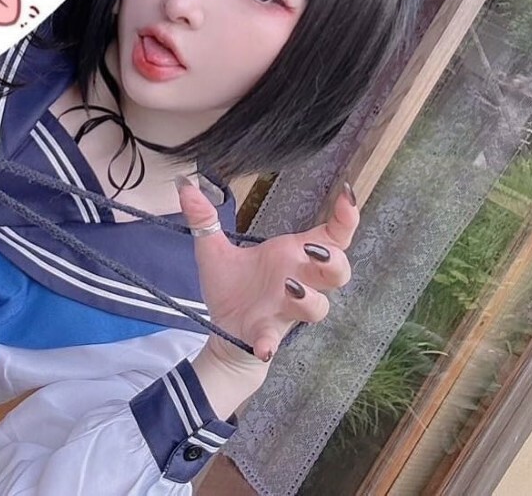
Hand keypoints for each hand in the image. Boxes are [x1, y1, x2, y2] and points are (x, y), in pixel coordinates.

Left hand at [178, 178, 358, 366]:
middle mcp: (299, 281)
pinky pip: (274, 340)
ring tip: (288, 286)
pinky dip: (269, 343)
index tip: (347, 194)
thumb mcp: (213, 249)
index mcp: (291, 255)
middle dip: (334, 260)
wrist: (223, 328)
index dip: (345, 217)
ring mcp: (287, 309)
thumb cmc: (232, 287)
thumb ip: (203, 218)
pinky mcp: (267, 333)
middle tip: (313, 248)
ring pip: (319, 306)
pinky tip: (262, 346)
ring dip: (308, 298)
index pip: (333, 235)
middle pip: (338, 271)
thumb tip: (185, 185)